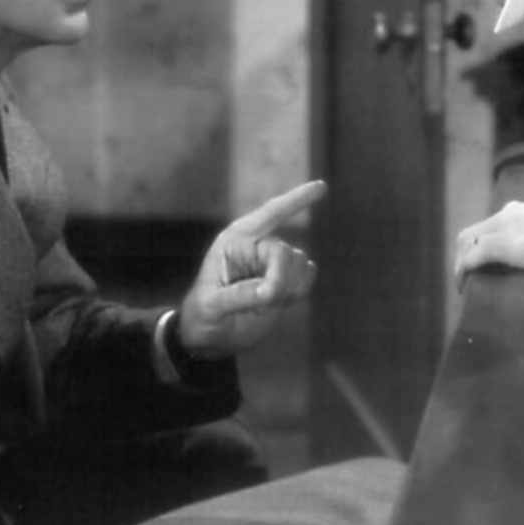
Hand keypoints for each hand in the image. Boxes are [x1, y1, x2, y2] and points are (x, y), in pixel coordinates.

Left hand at [177, 179, 324, 357]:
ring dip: (287, 288)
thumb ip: (238, 296)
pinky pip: (308, 276)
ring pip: (300, 264)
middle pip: (285, 252)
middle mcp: (256, 246)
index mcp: (235, 241)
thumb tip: (268, 289)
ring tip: (261, 304)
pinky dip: (299, 291)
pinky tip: (279, 301)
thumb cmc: (202, 315)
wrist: (210, 337)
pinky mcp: (286, 279)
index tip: (322, 187)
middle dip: (280, 279)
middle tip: (265, 301)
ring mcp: (272, 263)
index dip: (296, 200)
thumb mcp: (211, 306)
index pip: (269, 214)